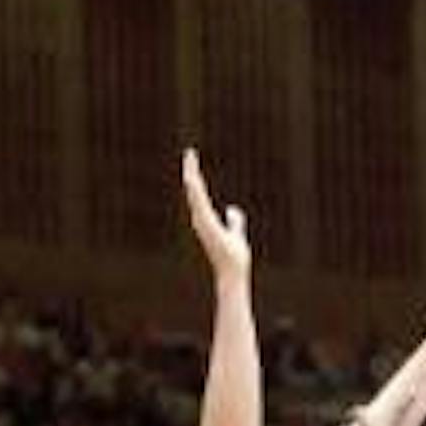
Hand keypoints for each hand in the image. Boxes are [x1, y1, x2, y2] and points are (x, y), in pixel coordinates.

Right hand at [182, 148, 250, 278]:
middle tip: (190, 153)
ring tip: (189, 159)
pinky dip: (196, 191)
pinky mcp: (207, 226)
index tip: (194, 161)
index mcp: (207, 219)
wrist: (233, 273)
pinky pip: (200, 204)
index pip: (200, 194)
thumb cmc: (233, 258)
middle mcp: (202, 219)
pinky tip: (192, 178)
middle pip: (194, 191)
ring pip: (195, 195)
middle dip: (192, 171)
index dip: (196, 178)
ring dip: (192, 177)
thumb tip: (232, 209)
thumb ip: (235, 221)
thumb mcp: (236, 233)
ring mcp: (203, 223)